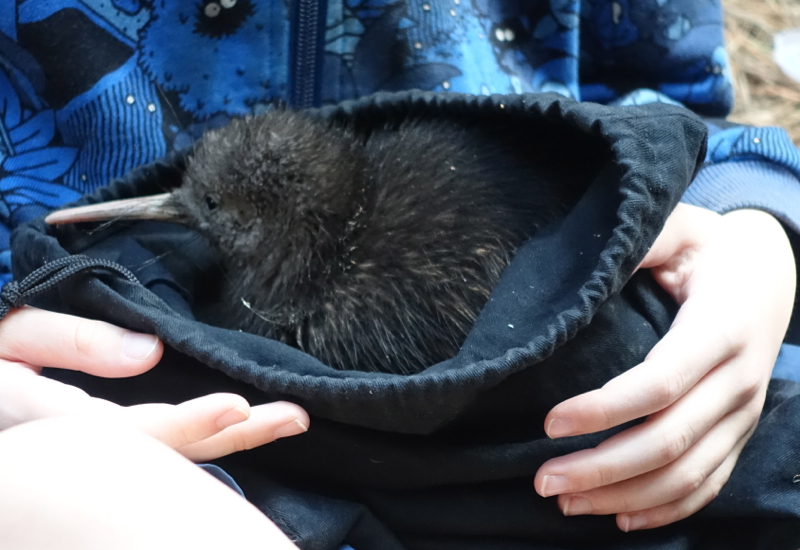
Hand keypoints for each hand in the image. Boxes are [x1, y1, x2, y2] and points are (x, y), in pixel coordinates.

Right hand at [0, 306, 308, 460]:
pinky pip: (159, 452)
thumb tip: (150, 352)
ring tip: (286, 420)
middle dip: (234, 436)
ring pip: (171, 457)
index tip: (237, 407)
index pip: (132, 433)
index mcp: (50, 423)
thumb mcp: (11, 331)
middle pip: (168, 453)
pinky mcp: (101, 449)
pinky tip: (240, 428)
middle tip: (294, 416)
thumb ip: (72, 340)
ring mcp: (91, 457)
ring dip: (231, 440)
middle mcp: (76, 454)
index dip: (188, 423)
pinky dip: (203, 439)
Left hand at [534, 203, 795, 530]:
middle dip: (602, 468)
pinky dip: (667, 508)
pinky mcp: (740, 432)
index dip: (604, 409)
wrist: (773, 272)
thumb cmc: (712, 249)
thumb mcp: (680, 228)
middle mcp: (737, 381)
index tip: (550, 423)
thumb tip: (597, 256)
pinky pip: (710, 483)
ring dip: (624, 496)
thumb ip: (643, 240)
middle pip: (668, 441)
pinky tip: (622, 518)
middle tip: (542, 480)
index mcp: (719, 330)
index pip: (658, 383)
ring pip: (687, 474)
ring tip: (565, 502)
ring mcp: (743, 414)